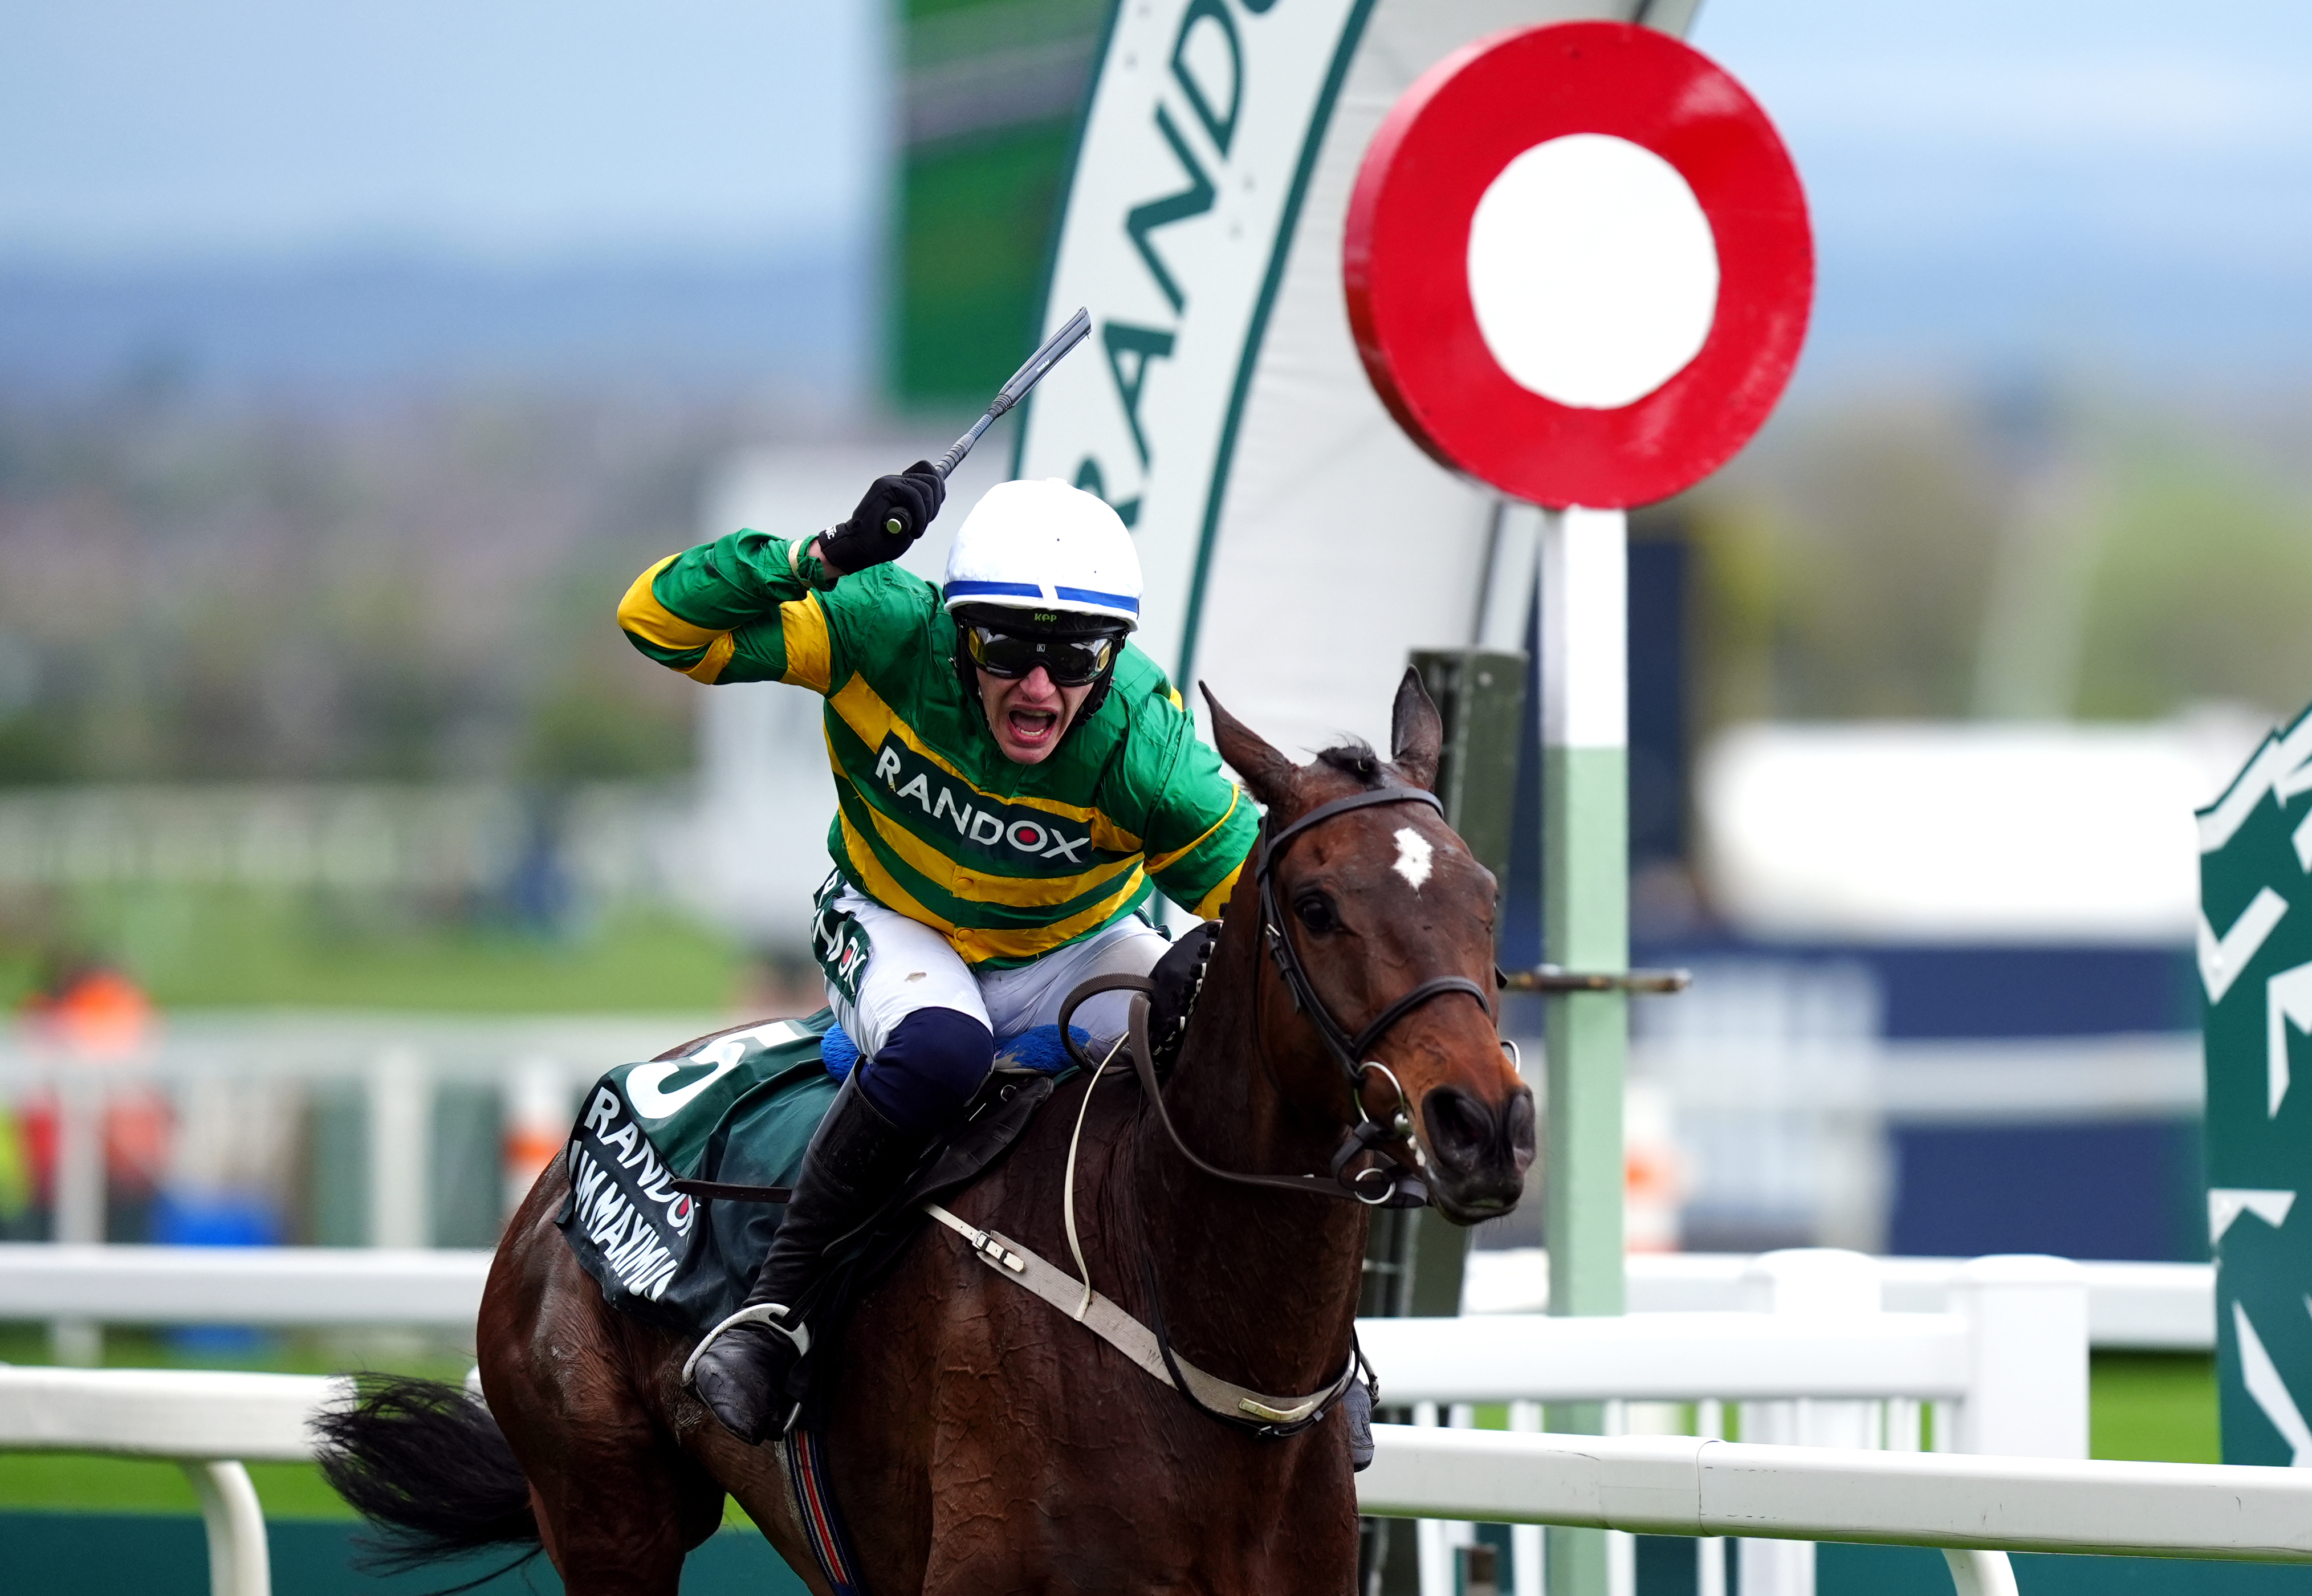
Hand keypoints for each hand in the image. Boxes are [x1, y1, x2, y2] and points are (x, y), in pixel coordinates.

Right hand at [816, 461, 944, 574]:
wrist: (859, 547)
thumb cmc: (883, 538)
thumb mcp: (911, 522)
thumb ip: (921, 507)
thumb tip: (936, 499)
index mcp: (902, 485)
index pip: (929, 472)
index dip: (939, 490)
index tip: (932, 512)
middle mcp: (896, 480)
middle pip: (932, 478)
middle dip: (935, 504)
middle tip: (924, 523)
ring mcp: (889, 482)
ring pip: (925, 487)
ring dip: (926, 513)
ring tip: (917, 530)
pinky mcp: (884, 487)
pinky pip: (914, 495)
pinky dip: (920, 516)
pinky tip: (913, 530)